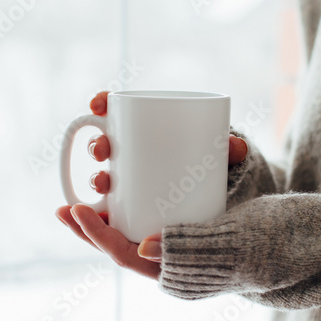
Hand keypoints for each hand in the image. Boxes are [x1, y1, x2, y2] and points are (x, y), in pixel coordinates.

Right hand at [56, 91, 247, 276]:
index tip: (98, 105)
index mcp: (149, 134)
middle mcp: (134, 158)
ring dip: (94, 181)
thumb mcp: (226, 159)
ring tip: (101, 184)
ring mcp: (132, 185)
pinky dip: (97, 216)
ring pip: (104, 181)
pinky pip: (111, 214)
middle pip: (106, 148)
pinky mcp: (133, 212)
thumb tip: (234, 147)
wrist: (223, 198)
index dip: (102, 104)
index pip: (119, 112)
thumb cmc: (219, 168)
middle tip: (103, 150)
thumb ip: (232, 152)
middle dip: (97, 146)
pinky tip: (86, 216)